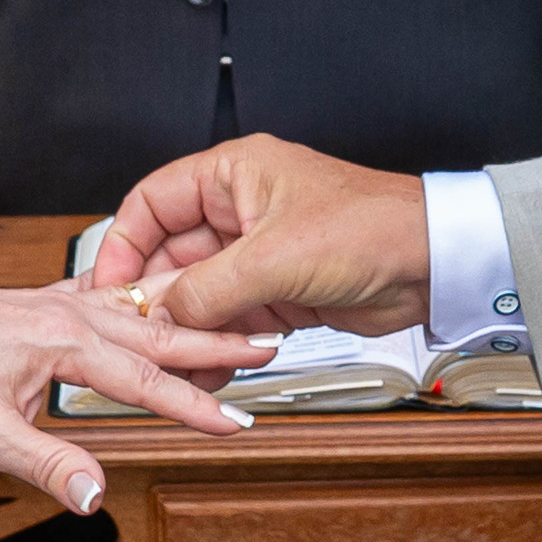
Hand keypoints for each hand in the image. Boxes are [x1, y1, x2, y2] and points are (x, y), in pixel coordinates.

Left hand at [0, 279, 276, 513]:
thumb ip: (47, 464)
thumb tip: (95, 495)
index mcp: (62, 341)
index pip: (146, 380)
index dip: (196, 405)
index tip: (237, 422)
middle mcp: (68, 312)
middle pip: (160, 331)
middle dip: (217, 342)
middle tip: (267, 346)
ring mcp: (58, 302)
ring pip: (140, 310)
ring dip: (188, 319)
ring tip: (231, 321)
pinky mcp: (44, 302)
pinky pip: (110, 297)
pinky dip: (145, 301)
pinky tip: (154, 300)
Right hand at [93, 133, 430, 335]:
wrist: (433, 266)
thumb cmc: (372, 228)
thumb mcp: (274, 258)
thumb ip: (208, 290)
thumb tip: (161, 316)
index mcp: (231, 175)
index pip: (152, 203)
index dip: (123, 246)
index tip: (108, 287)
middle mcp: (238, 211)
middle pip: (171, 257)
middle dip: (156, 299)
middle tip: (138, 335)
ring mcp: (255, 254)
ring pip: (197, 294)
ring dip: (184, 327)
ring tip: (168, 360)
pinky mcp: (274, 291)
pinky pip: (227, 318)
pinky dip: (214, 342)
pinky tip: (202, 367)